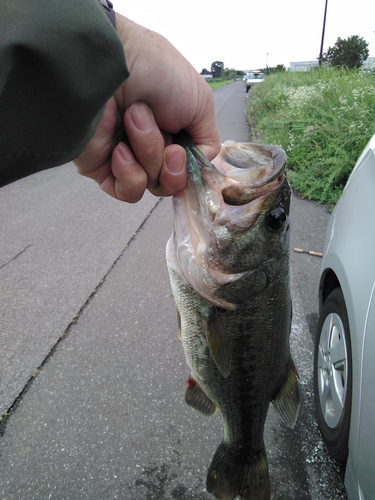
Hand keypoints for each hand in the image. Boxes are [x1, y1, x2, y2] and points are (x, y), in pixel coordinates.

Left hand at [74, 14, 220, 202]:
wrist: (112, 63)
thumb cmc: (157, 72)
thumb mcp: (201, 102)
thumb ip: (208, 142)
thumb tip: (201, 166)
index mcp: (173, 132)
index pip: (186, 169)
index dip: (189, 169)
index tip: (184, 152)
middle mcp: (150, 147)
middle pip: (171, 182)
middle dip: (172, 167)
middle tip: (169, 144)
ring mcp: (126, 159)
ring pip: (151, 185)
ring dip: (149, 154)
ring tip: (134, 119)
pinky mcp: (103, 169)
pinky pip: (128, 191)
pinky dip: (130, 173)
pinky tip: (120, 148)